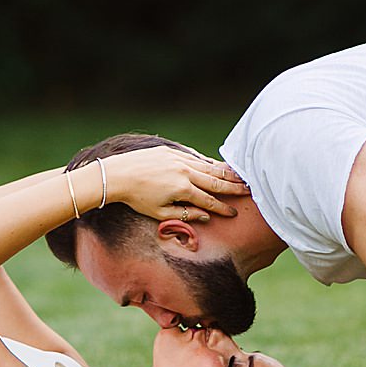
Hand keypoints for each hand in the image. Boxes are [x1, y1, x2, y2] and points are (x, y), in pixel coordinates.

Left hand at [106, 146, 248, 221]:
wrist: (117, 174)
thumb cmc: (136, 198)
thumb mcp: (160, 213)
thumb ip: (184, 215)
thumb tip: (205, 215)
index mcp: (183, 189)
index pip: (209, 201)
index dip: (223, 208)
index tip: (234, 212)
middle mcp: (184, 172)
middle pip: (215, 181)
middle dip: (233, 187)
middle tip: (248, 190)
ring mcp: (178, 159)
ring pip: (207, 166)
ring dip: (224, 172)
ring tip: (239, 176)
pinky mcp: (170, 151)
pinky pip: (194, 157)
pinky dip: (206, 161)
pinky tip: (216, 164)